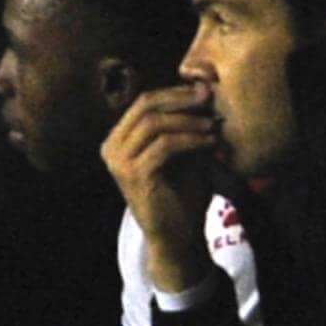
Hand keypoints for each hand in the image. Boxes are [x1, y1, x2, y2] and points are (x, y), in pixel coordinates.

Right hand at [102, 85, 220, 294]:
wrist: (177, 236)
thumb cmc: (181, 194)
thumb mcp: (184, 152)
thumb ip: (185, 124)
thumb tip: (202, 89)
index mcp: (119, 140)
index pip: (144, 102)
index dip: (175, 93)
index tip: (204, 91)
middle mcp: (112, 148)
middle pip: (145, 106)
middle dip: (181, 99)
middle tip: (209, 99)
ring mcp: (119, 162)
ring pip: (154, 123)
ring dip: (189, 120)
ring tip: (214, 125)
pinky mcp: (134, 175)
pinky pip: (165, 145)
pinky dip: (192, 140)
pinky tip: (211, 143)